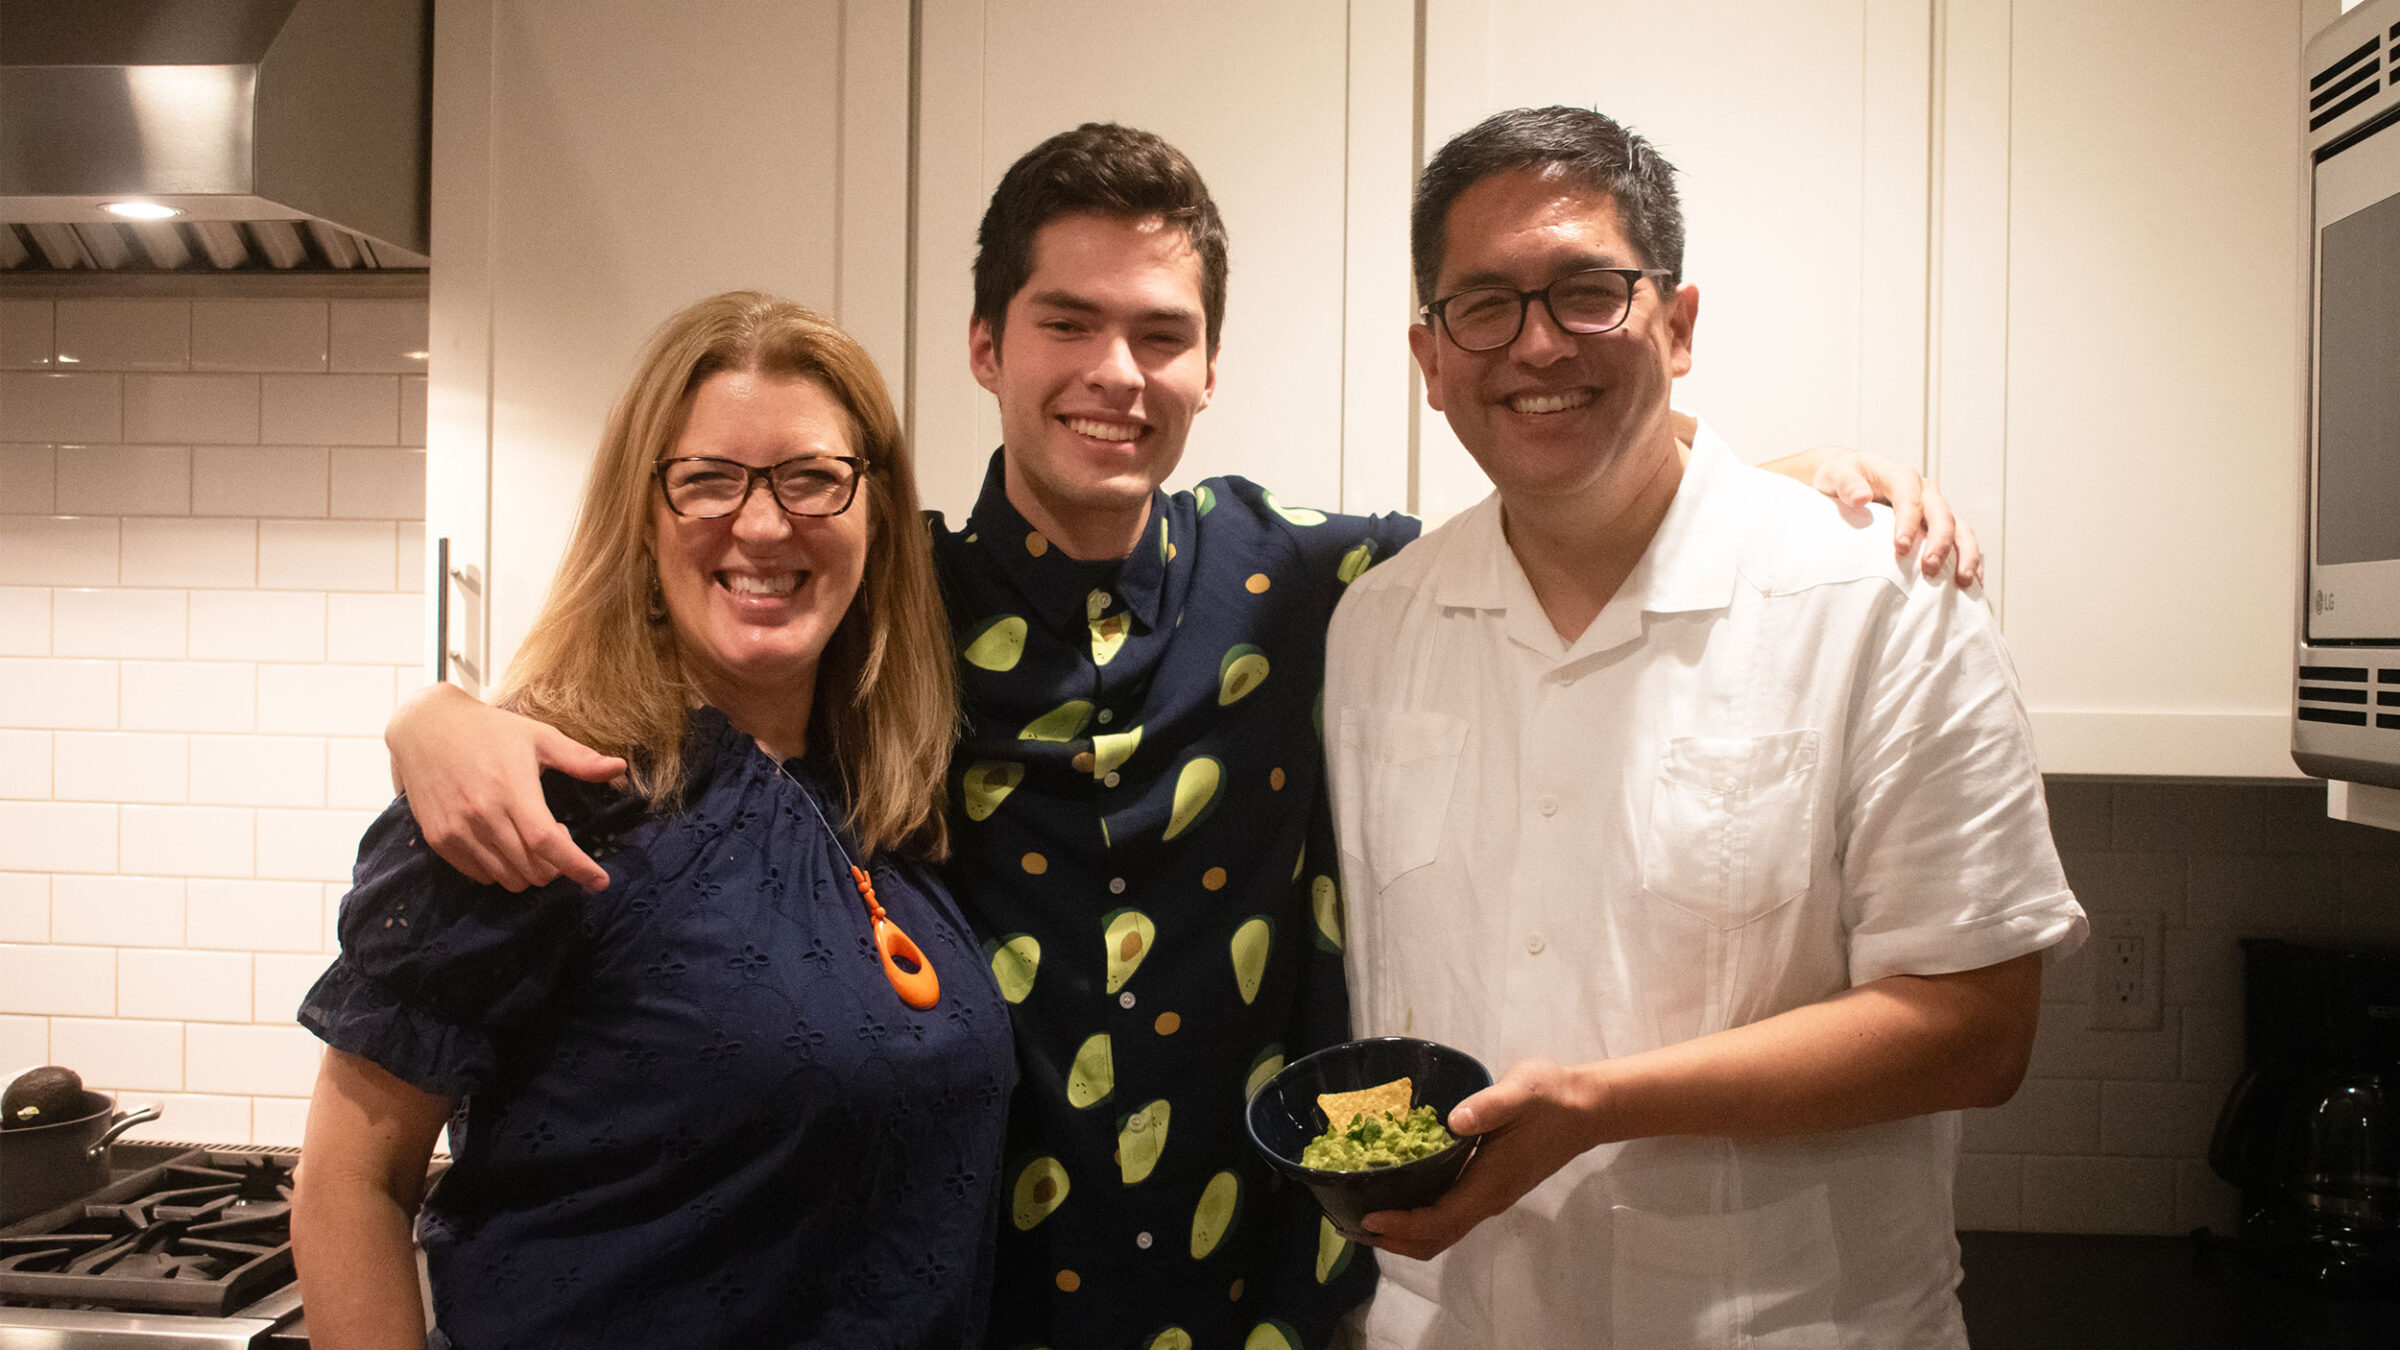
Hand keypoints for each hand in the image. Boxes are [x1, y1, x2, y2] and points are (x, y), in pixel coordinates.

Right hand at [386, 684, 623, 891]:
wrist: (426, 728)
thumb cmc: (489, 730)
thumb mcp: (539, 737)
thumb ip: (580, 758)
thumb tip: (619, 767)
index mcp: (511, 790)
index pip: (547, 843)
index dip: (577, 867)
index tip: (600, 882)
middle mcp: (482, 815)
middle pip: (532, 868)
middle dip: (557, 867)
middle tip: (559, 838)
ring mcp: (457, 831)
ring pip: (508, 878)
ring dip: (531, 871)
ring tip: (532, 838)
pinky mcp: (439, 839)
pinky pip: (480, 875)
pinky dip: (502, 871)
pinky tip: (506, 844)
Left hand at [1358, 1059, 1608, 1261]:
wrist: (1586, 1108)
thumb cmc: (1551, 1096)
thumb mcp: (1522, 1091)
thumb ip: (1490, 1106)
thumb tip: (1455, 1120)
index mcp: (1490, 1183)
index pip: (1441, 1219)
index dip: (1403, 1225)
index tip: (1369, 1218)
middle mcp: (1488, 1199)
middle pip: (1436, 1237)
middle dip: (1394, 1239)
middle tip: (1349, 1224)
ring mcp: (1489, 1196)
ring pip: (1442, 1231)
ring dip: (1404, 1232)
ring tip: (1364, 1216)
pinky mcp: (1489, 1187)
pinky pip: (1449, 1215)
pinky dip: (1419, 1217)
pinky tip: (1398, 1194)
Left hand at [1801, 449, 1982, 587]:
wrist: (1851, 478)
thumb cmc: (1842, 478)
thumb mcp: (1836, 475)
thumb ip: (1847, 484)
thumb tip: (1861, 498)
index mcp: (1900, 476)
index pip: (1909, 496)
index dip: (1908, 521)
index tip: (1900, 547)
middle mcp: (1924, 490)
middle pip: (1941, 513)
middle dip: (1939, 542)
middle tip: (1930, 569)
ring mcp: (1935, 507)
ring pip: (1959, 527)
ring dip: (1965, 553)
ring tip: (1964, 580)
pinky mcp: (1938, 524)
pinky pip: (1961, 539)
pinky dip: (1969, 559)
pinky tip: (1971, 582)